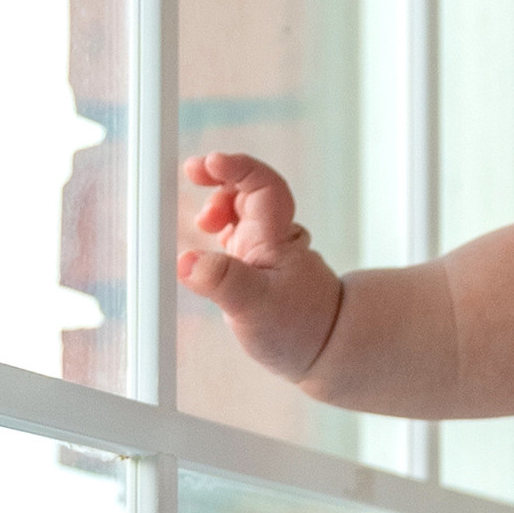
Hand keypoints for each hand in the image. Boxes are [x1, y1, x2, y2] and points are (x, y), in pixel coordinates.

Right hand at [178, 151, 344, 383]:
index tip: (209, 163)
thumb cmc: (299, 329)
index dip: (237, 168)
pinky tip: (206, 242)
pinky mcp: (256, 264)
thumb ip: (222, 283)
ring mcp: (265, 249)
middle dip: (220, 178)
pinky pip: (236, 231)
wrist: (327, 349)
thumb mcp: (255, 309)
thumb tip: (186, 261)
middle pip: (248, 189)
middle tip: (192, 176)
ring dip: (218, 206)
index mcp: (275, 238)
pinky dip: (218, 228)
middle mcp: (272, 237)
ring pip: (241, 210)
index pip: (262, 186)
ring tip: (202, 225)